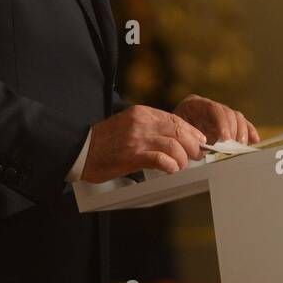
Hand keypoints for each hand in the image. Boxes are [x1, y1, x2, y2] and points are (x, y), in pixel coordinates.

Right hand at [81, 104, 206, 182]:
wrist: (82, 150)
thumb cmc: (106, 141)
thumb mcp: (129, 124)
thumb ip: (150, 127)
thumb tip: (175, 136)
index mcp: (141, 112)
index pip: (175, 119)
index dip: (191, 132)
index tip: (199, 141)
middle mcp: (141, 122)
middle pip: (178, 131)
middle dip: (192, 145)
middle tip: (195, 156)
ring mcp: (137, 138)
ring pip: (173, 146)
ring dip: (182, 159)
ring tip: (180, 166)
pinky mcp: (133, 155)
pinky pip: (161, 159)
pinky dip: (170, 166)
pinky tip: (170, 170)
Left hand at [173, 94, 258, 145]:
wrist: (171, 138)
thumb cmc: (173, 138)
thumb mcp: (179, 137)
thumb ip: (191, 141)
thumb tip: (204, 150)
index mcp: (194, 105)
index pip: (213, 108)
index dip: (222, 122)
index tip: (225, 138)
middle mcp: (208, 106)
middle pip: (228, 112)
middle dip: (233, 129)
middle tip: (233, 145)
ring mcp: (219, 114)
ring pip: (237, 117)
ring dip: (241, 132)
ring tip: (240, 146)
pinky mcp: (227, 124)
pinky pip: (242, 125)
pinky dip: (249, 131)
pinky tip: (254, 140)